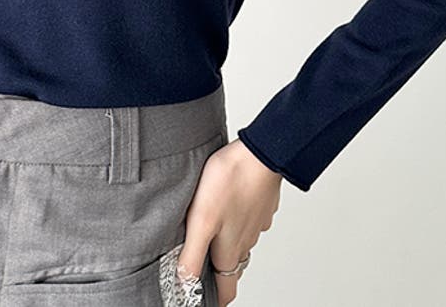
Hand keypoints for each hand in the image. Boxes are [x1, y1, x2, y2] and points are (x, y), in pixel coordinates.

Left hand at [177, 138, 282, 304]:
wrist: (260, 153)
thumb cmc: (230, 182)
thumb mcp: (201, 220)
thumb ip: (192, 254)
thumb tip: (184, 285)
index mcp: (230, 250)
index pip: (226, 290)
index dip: (215, 299)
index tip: (202, 299)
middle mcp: (246, 241)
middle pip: (232, 267)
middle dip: (217, 272)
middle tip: (200, 267)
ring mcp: (256, 223)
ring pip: (240, 243)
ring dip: (226, 245)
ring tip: (208, 236)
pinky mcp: (260, 205)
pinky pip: (248, 221)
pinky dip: (237, 222)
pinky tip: (226, 207)